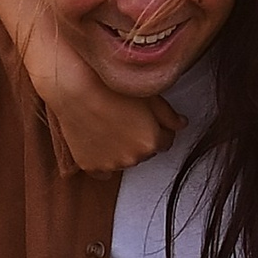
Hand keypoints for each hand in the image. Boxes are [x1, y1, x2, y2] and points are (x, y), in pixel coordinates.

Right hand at [28, 26, 173, 173]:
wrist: (75, 88)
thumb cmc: (110, 87)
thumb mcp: (148, 95)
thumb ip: (169, 115)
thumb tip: (182, 124)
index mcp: (152, 141)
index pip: (165, 141)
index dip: (157, 128)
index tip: (147, 119)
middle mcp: (134, 158)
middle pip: (144, 151)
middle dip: (139, 139)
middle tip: (125, 118)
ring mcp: (111, 164)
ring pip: (124, 160)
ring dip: (121, 149)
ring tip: (109, 125)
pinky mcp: (91, 166)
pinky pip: (103, 170)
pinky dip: (103, 160)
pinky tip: (99, 143)